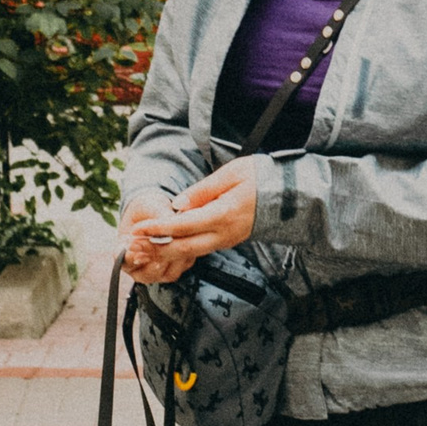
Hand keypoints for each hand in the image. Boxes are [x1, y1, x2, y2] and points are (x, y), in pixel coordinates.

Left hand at [123, 163, 260, 280]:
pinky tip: (167, 241)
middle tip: (134, 244)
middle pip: (183, 248)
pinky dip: (181, 247)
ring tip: (144, 244)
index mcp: (223, 215)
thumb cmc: (262, 177)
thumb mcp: (231, 173)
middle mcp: (224, 234)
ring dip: (167, 250)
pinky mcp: (229, 240)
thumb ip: (202, 190)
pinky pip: (201, 248)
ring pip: (191, 252)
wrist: (292, 195)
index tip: (138, 228)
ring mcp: (227, 240)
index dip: (158, 228)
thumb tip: (177, 205)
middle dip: (156, 247)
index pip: (182, 226)